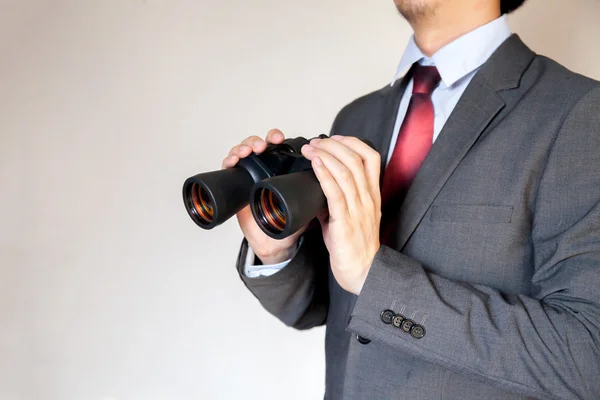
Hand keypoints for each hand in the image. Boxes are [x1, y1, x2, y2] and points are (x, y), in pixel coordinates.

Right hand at [222, 129, 305, 263]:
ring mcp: (249, 175)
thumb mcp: (306, 203)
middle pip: (258, 145)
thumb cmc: (288, 222)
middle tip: (262, 145)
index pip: (276, 146)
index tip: (280, 138)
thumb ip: (316, 191)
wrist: (274, 242)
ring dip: (244, 147)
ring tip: (248, 151)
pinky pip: (230, 168)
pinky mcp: (237, 185)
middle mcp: (264, 169)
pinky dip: (229, 160)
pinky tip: (233, 160)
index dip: (275, 138)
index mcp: (281, 169)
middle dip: (258, 140)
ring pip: (244, 152)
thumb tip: (331, 178)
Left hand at [301, 136, 381, 294]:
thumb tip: (318, 186)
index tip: (334, 138)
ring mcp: (359, 210)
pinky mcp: (345, 222)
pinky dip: (325, 174)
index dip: (353, 142)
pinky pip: (336, 193)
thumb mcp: (351, 216)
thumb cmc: (355, 246)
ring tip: (310, 148)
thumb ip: (338, 200)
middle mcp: (368, 198)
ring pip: (347, 172)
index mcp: (372, 195)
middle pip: (356, 159)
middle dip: (334, 144)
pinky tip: (315, 164)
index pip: (372, 157)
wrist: (363, 273)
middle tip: (315, 141)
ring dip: (326, 155)